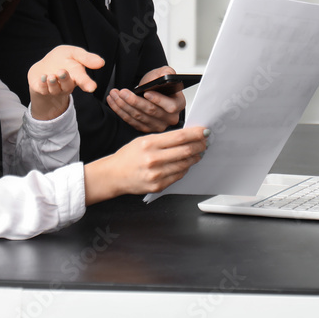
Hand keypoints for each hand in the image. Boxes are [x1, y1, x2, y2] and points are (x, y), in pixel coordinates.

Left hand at [28, 46, 103, 120]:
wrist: (44, 67)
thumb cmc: (62, 59)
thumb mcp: (74, 53)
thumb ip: (86, 58)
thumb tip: (101, 62)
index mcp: (77, 76)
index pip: (83, 81)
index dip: (88, 84)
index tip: (92, 87)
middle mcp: (66, 84)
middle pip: (67, 85)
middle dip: (65, 79)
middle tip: (62, 71)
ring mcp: (54, 89)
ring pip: (55, 89)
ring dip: (52, 83)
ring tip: (51, 75)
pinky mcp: (42, 89)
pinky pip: (42, 89)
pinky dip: (42, 84)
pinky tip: (42, 78)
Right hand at [84, 126, 208, 202]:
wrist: (114, 175)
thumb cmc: (129, 156)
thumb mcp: (144, 140)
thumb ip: (164, 139)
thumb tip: (187, 136)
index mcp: (150, 144)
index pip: (180, 137)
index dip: (196, 134)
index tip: (204, 131)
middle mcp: (153, 159)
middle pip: (186, 151)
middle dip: (200, 145)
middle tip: (204, 142)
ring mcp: (156, 174)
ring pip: (185, 164)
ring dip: (194, 157)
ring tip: (197, 153)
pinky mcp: (158, 186)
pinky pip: (179, 175)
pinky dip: (185, 168)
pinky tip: (184, 163)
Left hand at [107, 66, 185, 132]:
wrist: (151, 92)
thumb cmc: (159, 85)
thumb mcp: (164, 73)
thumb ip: (167, 72)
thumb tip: (166, 75)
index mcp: (178, 104)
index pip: (171, 106)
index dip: (158, 100)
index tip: (146, 93)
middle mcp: (170, 118)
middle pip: (151, 111)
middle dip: (134, 101)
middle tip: (122, 92)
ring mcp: (157, 125)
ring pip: (138, 116)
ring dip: (123, 105)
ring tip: (115, 94)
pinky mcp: (145, 128)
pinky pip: (131, 121)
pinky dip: (120, 111)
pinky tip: (114, 102)